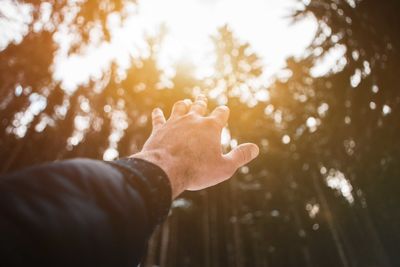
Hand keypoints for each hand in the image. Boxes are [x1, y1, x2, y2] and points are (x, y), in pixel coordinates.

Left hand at [131, 95, 258, 198]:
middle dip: (201, 102)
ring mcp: (175, 122)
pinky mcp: (159, 129)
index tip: (223, 110)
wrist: (165, 170)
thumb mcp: (225, 167)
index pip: (220, 113)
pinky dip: (158, 115)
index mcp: (211, 127)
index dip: (223, 111)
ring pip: (180, 108)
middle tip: (201, 97)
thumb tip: (255, 148)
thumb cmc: (197, 170)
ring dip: (183, 105)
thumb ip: (240, 156)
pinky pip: (159, 119)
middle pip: (199, 106)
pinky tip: (157, 112)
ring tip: (184, 102)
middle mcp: (193, 119)